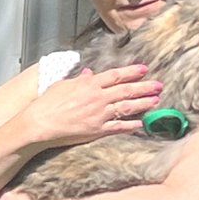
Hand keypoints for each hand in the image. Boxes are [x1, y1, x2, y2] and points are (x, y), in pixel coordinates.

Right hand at [23, 65, 162, 146]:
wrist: (39, 123)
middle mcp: (97, 98)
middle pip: (126, 90)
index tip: (143, 69)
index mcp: (89, 84)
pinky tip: (141, 123)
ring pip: (127, 107)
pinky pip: (118, 127)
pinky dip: (131, 125)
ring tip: (155, 101)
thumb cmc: (47, 104)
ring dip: (143, 104)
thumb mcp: (62, 85)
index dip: (131, 72)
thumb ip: (79, 80)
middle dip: (144, 87)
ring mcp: (99, 114)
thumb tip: (89, 74)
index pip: (115, 75)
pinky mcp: (97, 130)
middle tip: (158, 85)